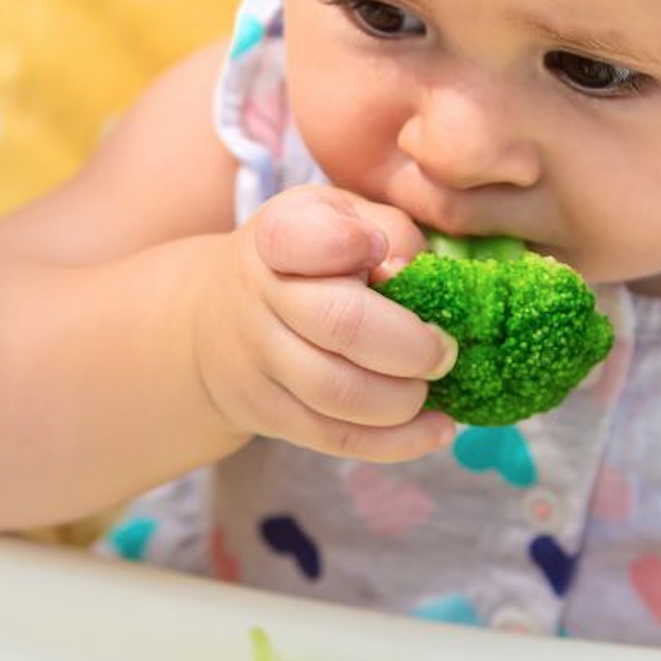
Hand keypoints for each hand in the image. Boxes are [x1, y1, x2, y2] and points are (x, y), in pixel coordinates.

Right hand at [193, 185, 458, 461]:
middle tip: (443, 350)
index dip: (347, 245)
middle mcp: (260, 296)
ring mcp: (260, 360)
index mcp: (280, 237)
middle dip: (410, 345)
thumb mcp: (341, 218)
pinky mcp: (270, 413)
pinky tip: (435, 431)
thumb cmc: (307, 260)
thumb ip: (390, 230)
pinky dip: (397, 442)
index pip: (301, 239)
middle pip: (340, 325)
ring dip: (404, 400)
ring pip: (339, 394)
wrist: (217, 321)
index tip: (377, 249)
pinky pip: (336, 438)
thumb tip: (412, 269)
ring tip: (432, 389)